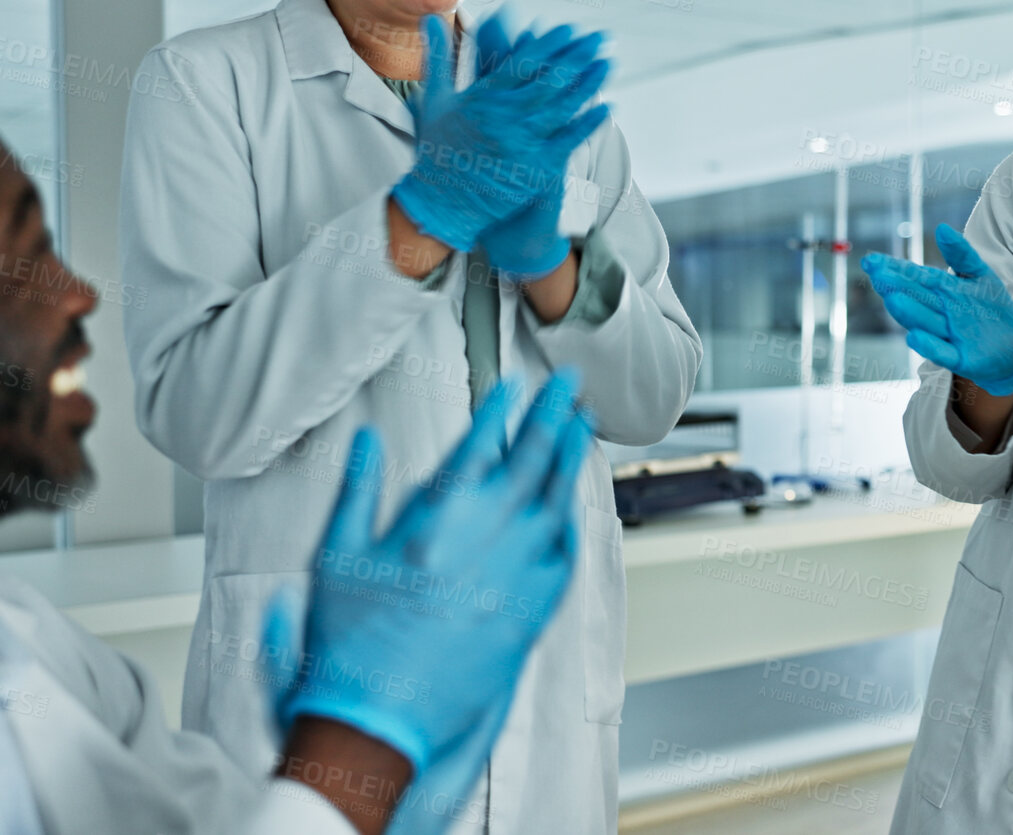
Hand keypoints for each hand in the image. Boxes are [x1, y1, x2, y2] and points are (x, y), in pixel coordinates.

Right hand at [261, 370, 591, 802]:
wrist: (377, 724)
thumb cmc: (348, 648)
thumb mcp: (334, 558)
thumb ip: (357, 492)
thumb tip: (369, 442)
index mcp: (434, 522)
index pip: (477, 446)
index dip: (499, 409)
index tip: (515, 384)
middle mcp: (484, 544)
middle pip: (531, 464)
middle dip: (553, 417)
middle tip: (572, 388)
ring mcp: (514, 580)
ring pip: (557, 505)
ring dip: (571, 463)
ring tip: (582, 431)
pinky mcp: (529, 616)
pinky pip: (563, 558)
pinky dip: (569, 525)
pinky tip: (570, 510)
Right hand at [391, 12, 610, 251]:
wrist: (442, 203)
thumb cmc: (438, 149)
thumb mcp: (435, 98)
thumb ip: (439, 55)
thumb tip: (430, 16)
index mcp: (483, 98)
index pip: (523, 63)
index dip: (549, 45)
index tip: (570, 29)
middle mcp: (506, 117)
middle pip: (550, 80)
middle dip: (579, 56)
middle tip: (601, 38)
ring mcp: (524, 143)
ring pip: (564, 106)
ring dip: (589, 83)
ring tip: (608, 63)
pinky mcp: (537, 168)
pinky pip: (569, 140)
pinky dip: (589, 123)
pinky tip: (607, 107)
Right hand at [861, 225, 1012, 396]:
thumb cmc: (991, 310)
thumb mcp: (980, 276)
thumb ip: (961, 254)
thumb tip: (941, 228)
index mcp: (941, 292)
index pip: (914, 277)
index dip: (893, 268)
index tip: (871, 260)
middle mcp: (939, 314)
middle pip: (916, 297)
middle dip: (896, 286)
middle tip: (876, 273)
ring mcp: (948, 337)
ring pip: (926, 322)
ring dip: (910, 312)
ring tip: (892, 298)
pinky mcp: (961, 359)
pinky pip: (944, 353)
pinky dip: (930, 346)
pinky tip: (914, 337)